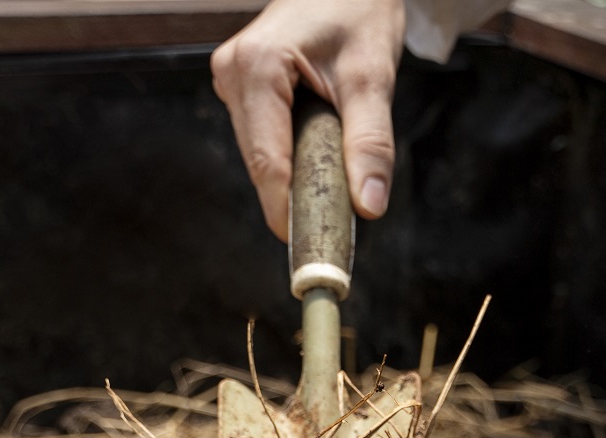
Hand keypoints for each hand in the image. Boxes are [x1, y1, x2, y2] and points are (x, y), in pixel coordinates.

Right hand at [211, 0, 405, 240]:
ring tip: (335, 183)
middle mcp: (233, 72)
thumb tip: (368, 205)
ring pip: (261, 153)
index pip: (266, 160)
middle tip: (331, 227)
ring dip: (296, 174)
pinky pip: (264, 138)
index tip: (307, 245)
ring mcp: (232, 79)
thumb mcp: (372, 77)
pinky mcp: (242, 86)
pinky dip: (292, 155)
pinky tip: (319, 155)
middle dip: (294, 194)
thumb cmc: (359, 10)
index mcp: (257, 66)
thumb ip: (370, 142)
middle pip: (260, 161)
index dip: (284, 209)